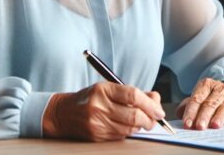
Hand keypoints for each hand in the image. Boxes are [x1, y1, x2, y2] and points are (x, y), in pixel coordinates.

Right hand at [42, 82, 165, 140]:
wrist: (64, 113)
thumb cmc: (91, 98)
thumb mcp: (109, 88)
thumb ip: (133, 93)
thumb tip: (155, 99)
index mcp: (103, 90)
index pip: (133, 96)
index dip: (150, 104)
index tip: (159, 110)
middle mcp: (99, 106)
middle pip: (134, 115)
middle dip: (150, 119)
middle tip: (155, 119)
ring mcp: (97, 122)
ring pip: (129, 128)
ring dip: (141, 126)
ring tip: (142, 121)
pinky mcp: (97, 135)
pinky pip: (121, 135)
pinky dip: (129, 131)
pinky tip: (127, 125)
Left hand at [176, 78, 223, 129]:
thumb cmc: (211, 97)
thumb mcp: (199, 96)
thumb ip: (188, 105)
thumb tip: (180, 113)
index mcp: (206, 85)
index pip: (196, 99)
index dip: (191, 112)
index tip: (187, 124)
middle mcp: (219, 89)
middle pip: (210, 104)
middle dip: (204, 116)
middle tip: (199, 126)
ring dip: (219, 117)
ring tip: (214, 125)